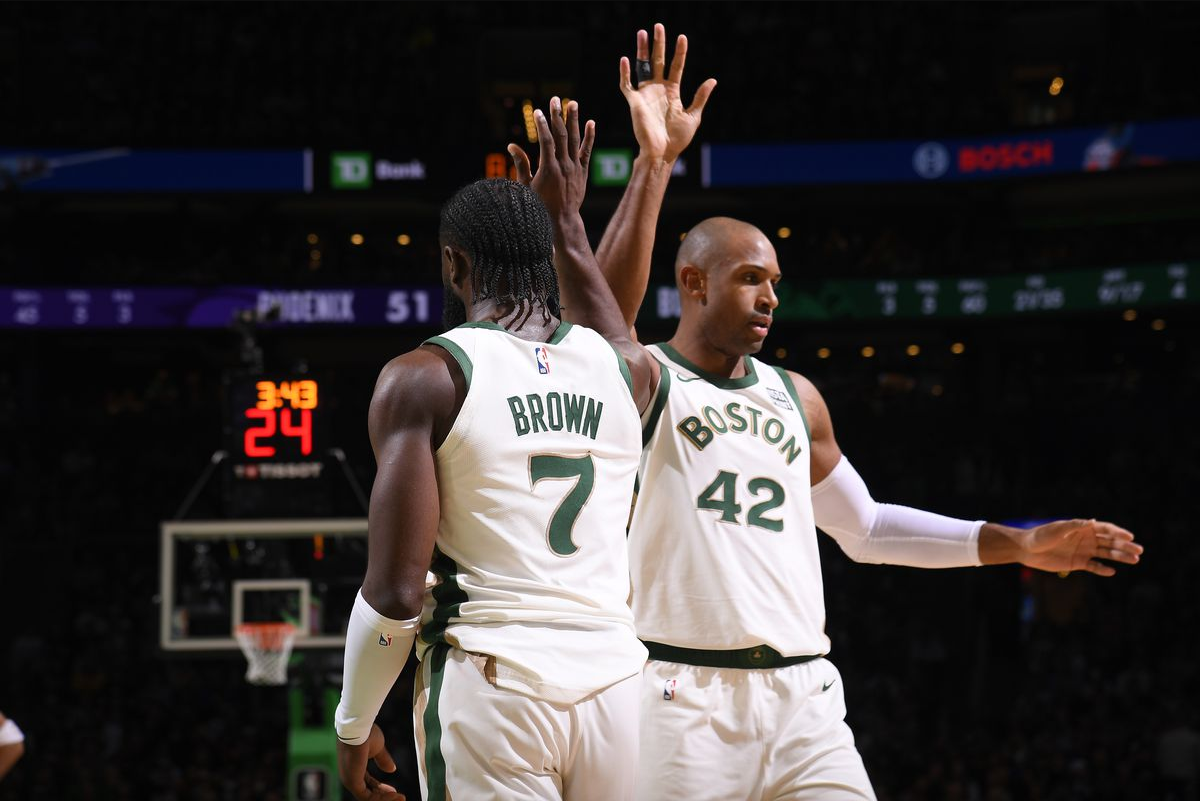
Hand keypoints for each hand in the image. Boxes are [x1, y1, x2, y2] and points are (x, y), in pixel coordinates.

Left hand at [337, 723, 404, 800]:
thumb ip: (383, 760)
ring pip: (368, 798)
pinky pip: (368, 797)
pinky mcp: (353, 782)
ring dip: (385, 799)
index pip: (367, 783)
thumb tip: (392, 769)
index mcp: (354, 769)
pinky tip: (394, 794)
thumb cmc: (365, 734)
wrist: (358, 728)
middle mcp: (349, 777)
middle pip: (368, 793)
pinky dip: (382, 798)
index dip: (381, 788)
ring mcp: (350, 780)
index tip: (395, 790)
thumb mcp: (378, 748)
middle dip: (385, 796)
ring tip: (401, 798)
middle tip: (400, 797)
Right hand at [507, 97, 595, 219]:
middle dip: (557, 116)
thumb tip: (512, 146)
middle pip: (561, 136)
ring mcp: (575, 168)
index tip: (538, 112)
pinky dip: (589, 137)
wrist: (561, 220)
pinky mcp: (583, 172)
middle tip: (555, 99)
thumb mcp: (526, 186)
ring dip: (573, 120)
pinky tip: (591, 122)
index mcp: (548, 169)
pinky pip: (587, 151)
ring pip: (575, 140)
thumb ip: (521, 165)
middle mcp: (563, 166)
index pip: (546, 141)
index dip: (542, 125)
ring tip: (572, 103)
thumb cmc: (540, 205)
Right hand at [619, 23, 716, 161]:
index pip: (676, 67)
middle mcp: (658, 90)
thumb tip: (713, 80)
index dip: (679, 52)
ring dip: (641, 51)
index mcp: (672, 92)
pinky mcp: (634, 103)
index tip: (682, 37)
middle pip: (658, 61)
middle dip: (658, 44)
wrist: (662, 153)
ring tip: (642, 33)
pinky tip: (625, 59)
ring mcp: (645, 95)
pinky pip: (627, 85)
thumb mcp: (693, 116)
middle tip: (658, 26)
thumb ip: (700, 97)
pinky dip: (625, 73)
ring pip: (642, 67)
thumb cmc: (677, 139)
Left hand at [1017, 519, 1141, 576]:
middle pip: (1109, 542)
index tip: (1130, 536)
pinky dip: (1102, 569)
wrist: (1026, 549)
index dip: (1118, 532)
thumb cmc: (1040, 536)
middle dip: (1125, 546)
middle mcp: (1086, 539)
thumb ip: (1074, 526)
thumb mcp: (1057, 529)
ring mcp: (1083, 551)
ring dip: (1120, 557)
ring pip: (1106, 554)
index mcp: (1082, 527)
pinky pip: (1094, 566)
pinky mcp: (1077, 563)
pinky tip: (1112, 571)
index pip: (1105, 529)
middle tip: (1139, 551)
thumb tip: (1092, 521)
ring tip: (1135, 560)